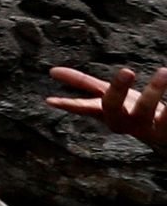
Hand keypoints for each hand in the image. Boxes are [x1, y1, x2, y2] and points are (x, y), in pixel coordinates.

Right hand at [46, 64, 166, 144]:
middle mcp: (123, 122)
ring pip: (146, 108)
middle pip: (113, 107)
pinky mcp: (166, 128)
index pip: (84, 107)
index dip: (68, 104)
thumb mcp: (109, 96)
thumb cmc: (133, 111)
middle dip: (116, 90)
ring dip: (155, 90)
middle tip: (127, 70)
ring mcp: (145, 126)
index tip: (50, 101)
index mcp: (107, 112)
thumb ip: (83, 84)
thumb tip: (52, 71)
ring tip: (164, 70)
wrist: (163, 134)